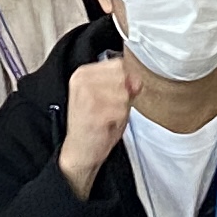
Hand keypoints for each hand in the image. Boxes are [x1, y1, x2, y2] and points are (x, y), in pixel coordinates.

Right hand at [58, 54, 138, 193]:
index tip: (116, 95)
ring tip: (108, 117)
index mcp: (83, 73)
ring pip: (123, 93)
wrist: (80, 152)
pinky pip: (121, 110)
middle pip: (122, 77)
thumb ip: (123, 84)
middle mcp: (82, 80)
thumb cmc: (93, 124)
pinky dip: (119, 120)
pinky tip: (107, 125)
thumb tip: (136, 79)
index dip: (126, 80)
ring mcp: (86, 95)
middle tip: (110, 109)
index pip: (118, 64)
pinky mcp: (93, 112)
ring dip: (121, 109)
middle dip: (123, 95)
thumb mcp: (108, 98)